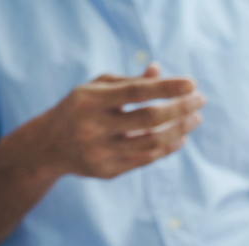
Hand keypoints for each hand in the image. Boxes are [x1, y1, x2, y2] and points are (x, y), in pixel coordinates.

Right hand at [32, 63, 203, 178]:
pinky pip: (147, 159)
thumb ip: (128, 81)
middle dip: (181, 108)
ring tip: (195, 119)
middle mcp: (93, 126)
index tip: (192, 84)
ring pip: (152, 142)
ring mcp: (100, 151)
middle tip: (200, 100)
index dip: (167, 88)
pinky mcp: (107, 171)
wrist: (48, 146)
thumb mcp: (97, 89)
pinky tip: (181, 137)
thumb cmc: (80, 109)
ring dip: (180, 129)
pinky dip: (169, 147)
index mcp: (89, 99)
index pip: (136, 91)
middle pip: (149, 118)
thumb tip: (160, 71)